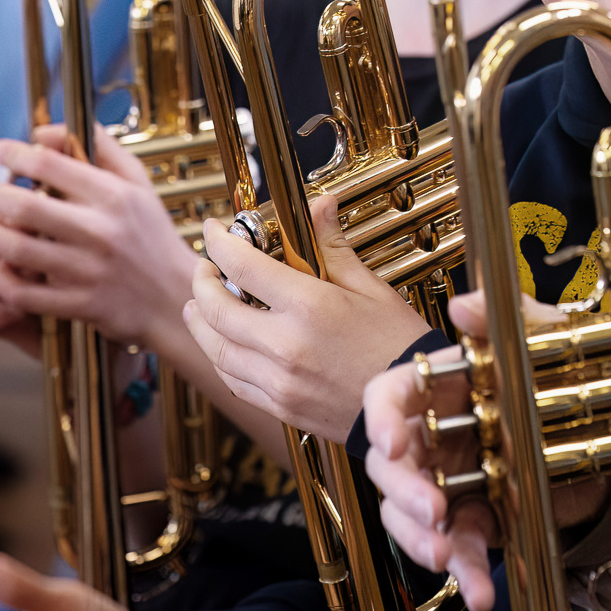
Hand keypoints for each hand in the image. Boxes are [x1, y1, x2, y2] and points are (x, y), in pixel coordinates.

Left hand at [0, 124, 199, 353]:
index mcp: (115, 196)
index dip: (12, 154)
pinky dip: (2, 279)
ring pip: (15, 248)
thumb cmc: (151, 235)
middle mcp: (101, 231)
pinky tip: (4, 268)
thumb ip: (99, 147)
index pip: (48, 164)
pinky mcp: (79, 304)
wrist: (174, 296)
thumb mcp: (138, 183)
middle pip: (22, 205)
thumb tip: (44, 132)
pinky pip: (22, 293)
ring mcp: (89, 270)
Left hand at [186, 191, 431, 441]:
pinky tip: (222, 343)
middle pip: (215, 308)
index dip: (220, 242)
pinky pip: (232, 380)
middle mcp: (285, 344)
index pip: (242, 265)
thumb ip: (332, 246)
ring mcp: (278, 379)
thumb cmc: (397, 343)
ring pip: (215, 348)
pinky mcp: (279, 405)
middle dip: (201, 280)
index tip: (215, 229)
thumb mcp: (370, 286)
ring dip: (200, 320)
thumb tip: (321, 204)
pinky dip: (219, 356)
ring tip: (199, 303)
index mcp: (310, 306)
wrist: (411, 404)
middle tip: (206, 265)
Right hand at [364, 291, 610, 610]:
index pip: (389, 397)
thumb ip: (506, 315)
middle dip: (403, 490)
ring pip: (408, 514)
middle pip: (390, 464)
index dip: (382, 419)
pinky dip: (464, 571)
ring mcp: (449, 480)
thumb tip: (461, 305)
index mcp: (442, 388)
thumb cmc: (565, 379)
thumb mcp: (545, 337)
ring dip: (420, 539)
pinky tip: (479, 591)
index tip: (391, 443)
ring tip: (445, 555)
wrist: (608, 436)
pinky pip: (457, 548)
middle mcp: (436, 436)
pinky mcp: (476, 519)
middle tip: (434, 508)